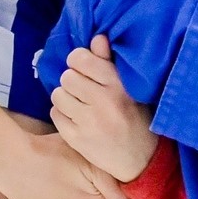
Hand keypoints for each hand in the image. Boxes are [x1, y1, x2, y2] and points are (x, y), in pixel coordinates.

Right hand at [0, 126, 127, 198]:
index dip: (102, 182)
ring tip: (64, 185)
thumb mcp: (88, 162)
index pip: (113, 197)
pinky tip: (56, 196)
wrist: (12, 163)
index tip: (86, 172)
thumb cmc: (52, 155)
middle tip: (74, 176)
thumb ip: (113, 186)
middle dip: (93, 195)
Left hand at [49, 37, 158, 183]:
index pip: (80, 59)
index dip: (78, 61)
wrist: (141, 160)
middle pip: (67, 77)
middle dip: (72, 81)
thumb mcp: (130, 88)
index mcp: (117, 85)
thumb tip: (96, 38)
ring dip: (66, 98)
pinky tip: (77, 118)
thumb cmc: (136, 118)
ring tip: (79, 104)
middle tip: (83, 90)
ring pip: (58, 95)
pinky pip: (56, 115)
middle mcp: (103, 102)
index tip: (84, 68)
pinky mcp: (77, 139)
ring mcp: (88, 122)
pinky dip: (63, 114)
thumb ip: (110, 63)